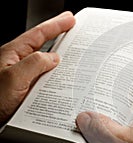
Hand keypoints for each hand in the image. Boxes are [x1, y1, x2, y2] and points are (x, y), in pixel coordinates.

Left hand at [0, 11, 74, 125]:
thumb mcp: (14, 78)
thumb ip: (35, 63)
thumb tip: (53, 57)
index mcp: (13, 54)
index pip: (38, 34)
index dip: (56, 25)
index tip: (70, 18)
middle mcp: (19, 63)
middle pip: (42, 44)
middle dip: (59, 34)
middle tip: (73, 28)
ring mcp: (24, 76)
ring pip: (45, 62)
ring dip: (60, 56)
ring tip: (74, 50)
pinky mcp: (28, 89)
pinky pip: (46, 77)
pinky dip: (57, 75)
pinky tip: (65, 77)